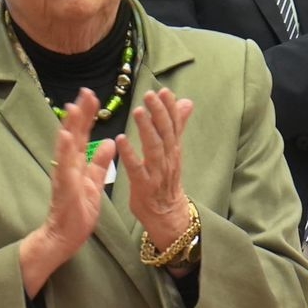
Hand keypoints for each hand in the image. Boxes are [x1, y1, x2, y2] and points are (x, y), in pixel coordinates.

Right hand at [19, 90, 117, 295]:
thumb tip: (108, 142)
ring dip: (69, 125)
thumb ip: (100, 163)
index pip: (83, 134)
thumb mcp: (94, 183)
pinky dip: (64, 150)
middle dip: (80, 112)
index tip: (93, 96)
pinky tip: (65, 135)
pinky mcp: (63, 186)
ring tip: (74, 106)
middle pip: (73, 134)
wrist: (65, 237)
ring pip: (66, 146)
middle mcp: (68, 164)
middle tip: (86, 91)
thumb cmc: (78, 212)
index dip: (88, 115)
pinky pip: (63, 166)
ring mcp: (63, 174)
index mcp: (77, 163)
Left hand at [119, 88, 195, 250]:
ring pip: (154, 149)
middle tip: (150, 95)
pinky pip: (137, 169)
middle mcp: (168, 159)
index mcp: (173, 150)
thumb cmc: (167, 181)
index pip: (174, 125)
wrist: (168, 216)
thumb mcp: (174, 152)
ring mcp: (157, 173)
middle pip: (165, 133)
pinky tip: (121, 140)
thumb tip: (186, 102)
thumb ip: (177, 126)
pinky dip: (130, 154)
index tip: (164, 91)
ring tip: (138, 112)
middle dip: (159, 113)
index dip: (170, 108)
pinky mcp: (144, 187)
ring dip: (147, 129)